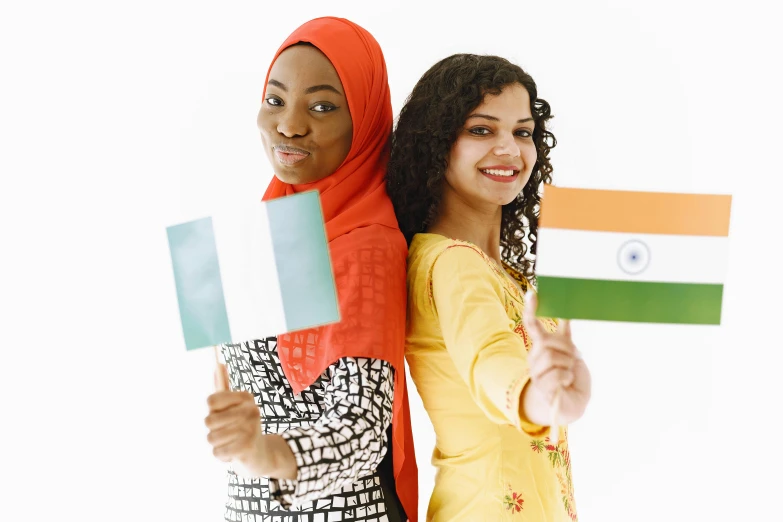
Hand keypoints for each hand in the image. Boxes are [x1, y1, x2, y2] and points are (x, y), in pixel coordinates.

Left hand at [205, 363, 266, 475]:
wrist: (260, 454)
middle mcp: (251, 410)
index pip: (211, 401)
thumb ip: (223, 386)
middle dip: (213, 430)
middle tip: (228, 432)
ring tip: (230, 443)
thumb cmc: (242, 427)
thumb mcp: (234, 405)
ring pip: (211, 438)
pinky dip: (222, 456)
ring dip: (217, 444)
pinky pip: (217, 452)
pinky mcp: (247, 447)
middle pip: (209, 420)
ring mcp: (251, 428)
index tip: (223, 414)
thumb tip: (218, 363)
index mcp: (246, 397)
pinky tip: (233, 453)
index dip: (212, 412)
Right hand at [522, 291, 590, 424]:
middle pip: (546, 341)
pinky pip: (557, 375)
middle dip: (566, 348)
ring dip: (567, 364)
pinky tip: (566, 383)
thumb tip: (565, 314)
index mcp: (542, 346)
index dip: (531, 310)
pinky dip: (567, 378)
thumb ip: (565, 337)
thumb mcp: (571, 353)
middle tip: (575, 358)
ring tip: (569, 373)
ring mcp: (536, 372)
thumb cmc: (572, 377)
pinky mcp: (542, 387)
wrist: (572, 404)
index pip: (533, 325)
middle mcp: (535, 357)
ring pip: (551, 357)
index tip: (532, 294)